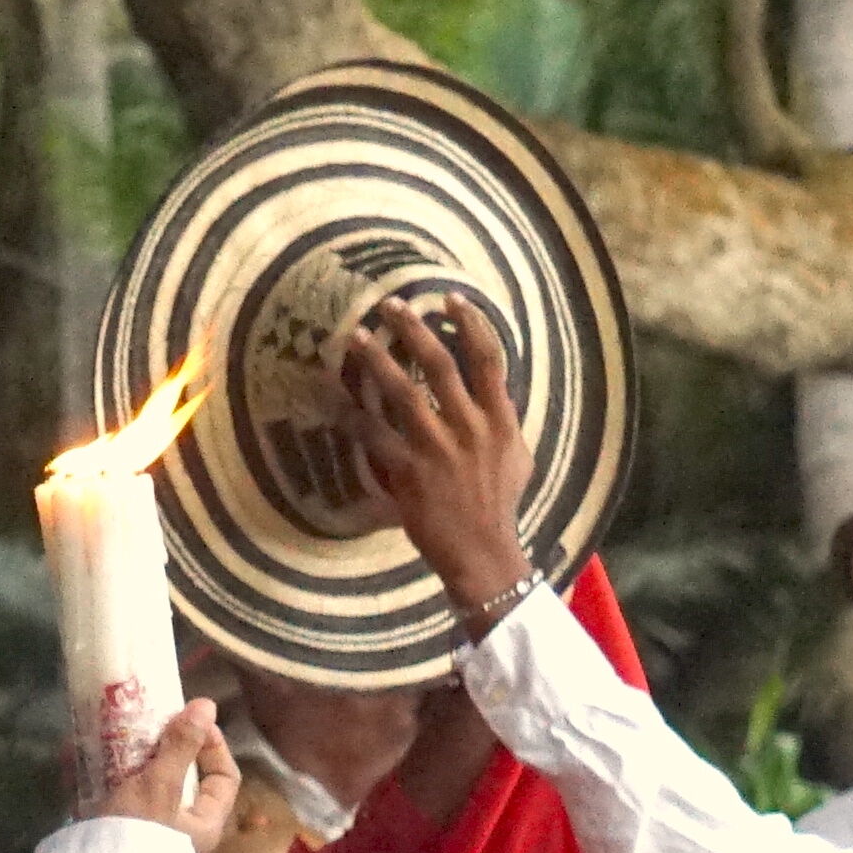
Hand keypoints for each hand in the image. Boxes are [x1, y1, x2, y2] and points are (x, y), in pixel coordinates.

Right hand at [89, 698, 240, 849]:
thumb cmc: (137, 834)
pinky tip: (77, 758)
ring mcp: (146, 831)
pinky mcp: (114, 832)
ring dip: (123, 757)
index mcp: (204, 824)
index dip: (213, 745)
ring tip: (104, 734)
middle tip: (142, 724)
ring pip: (141, 783)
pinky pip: (110, 796)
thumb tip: (207, 706)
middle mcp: (180, 830)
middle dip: (159, 747)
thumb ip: (182, 746)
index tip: (190, 721)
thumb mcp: (161, 785)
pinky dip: (97, 775)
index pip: (224, 778)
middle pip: (180, 777)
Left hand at [329, 296, 540, 626]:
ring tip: (357, 336)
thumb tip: (496, 395)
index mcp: (500, 420)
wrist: (484, 554)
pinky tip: (333, 399)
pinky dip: (353, 415)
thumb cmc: (500, 507)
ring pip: (404, 392)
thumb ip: (504, 423)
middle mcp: (471, 427)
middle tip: (389, 304)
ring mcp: (439, 449)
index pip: (488, 360)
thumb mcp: (518, 459)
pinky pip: (376, 435)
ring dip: (378, 361)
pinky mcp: (411, 472)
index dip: (470, 324)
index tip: (449, 299)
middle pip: (440, 364)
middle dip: (413, 329)